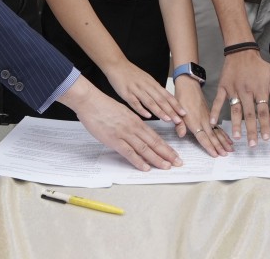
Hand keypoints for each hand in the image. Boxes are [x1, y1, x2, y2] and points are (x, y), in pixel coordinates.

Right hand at [60, 77, 181, 170]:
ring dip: (157, 159)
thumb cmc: (104, 107)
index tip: (174, 155)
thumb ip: (131, 124)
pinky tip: (146, 167)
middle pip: (154, 143)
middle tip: (178, 163)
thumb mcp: (123, 113)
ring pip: (145, 148)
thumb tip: (137, 133)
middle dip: (167, 154)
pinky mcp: (114, 140)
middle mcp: (134, 128)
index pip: (155, 136)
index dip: (166, 147)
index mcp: (137, 121)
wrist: (91, 102)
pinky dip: (138, 161)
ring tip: (167, 167)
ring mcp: (125, 134)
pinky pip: (129, 152)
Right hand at [103, 59, 185, 123]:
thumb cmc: (132, 73)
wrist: (117, 64)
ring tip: (167, 119)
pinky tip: (148, 116)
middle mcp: (147, 86)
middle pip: (161, 100)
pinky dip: (142, 109)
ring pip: (150, 102)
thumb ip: (155, 90)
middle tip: (179, 120)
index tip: (183, 113)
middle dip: (171, 111)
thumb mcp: (147, 79)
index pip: (167, 95)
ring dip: (160, 111)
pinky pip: (135, 102)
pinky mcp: (126, 93)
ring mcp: (137, 90)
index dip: (175, 105)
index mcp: (152, 83)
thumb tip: (165, 100)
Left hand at [173, 76, 232, 156]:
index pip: (202, 137)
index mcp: (194, 120)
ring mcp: (208, 117)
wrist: (188, 84)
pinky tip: (228, 139)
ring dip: (224, 141)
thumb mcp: (175, 109)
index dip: (209, 146)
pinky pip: (218, 126)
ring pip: (217, 132)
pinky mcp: (210, 114)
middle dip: (219, 146)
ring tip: (231, 149)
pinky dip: (223, 133)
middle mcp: (203, 120)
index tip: (215, 154)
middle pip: (212, 136)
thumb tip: (181, 135)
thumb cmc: (181, 97)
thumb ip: (179, 124)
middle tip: (226, 155)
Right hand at [209, 51, 269, 146]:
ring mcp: (234, 90)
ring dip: (236, 124)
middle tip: (253, 145)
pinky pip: (219, 101)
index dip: (265, 124)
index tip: (266, 138)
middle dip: (251, 130)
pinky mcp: (223, 87)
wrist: (241, 52)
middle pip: (250, 114)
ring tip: (237, 137)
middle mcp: (247, 91)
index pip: (263, 110)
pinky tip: (213, 123)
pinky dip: (215, 111)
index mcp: (260, 89)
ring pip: (235, 110)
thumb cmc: (258, 64)